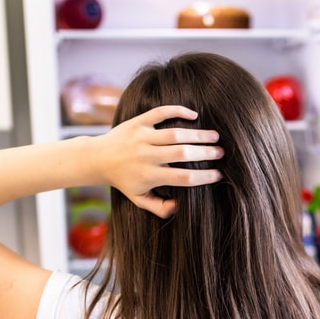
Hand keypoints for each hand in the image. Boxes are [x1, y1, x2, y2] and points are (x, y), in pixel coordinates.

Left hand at [90, 105, 223, 217]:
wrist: (98, 159)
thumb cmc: (123, 180)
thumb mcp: (139, 199)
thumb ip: (160, 207)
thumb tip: (179, 206)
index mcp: (150, 176)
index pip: (183, 178)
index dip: (204, 176)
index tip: (219, 174)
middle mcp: (146, 156)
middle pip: (183, 154)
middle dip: (206, 153)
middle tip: (221, 152)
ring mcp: (142, 137)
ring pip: (175, 134)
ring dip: (198, 134)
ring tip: (215, 136)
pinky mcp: (137, 122)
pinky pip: (160, 113)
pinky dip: (178, 111)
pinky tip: (194, 115)